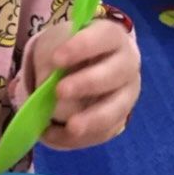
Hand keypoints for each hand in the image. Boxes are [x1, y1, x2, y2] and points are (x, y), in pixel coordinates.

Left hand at [31, 17, 139, 150]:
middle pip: (115, 74)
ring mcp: (127, 94)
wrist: (82, 65)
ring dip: (93, 118)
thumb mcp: (57, 44)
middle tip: (60, 90)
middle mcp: (127, 65)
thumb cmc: (71, 49)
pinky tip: (54, 134)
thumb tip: (46, 85)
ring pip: (117, 109)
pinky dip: (80, 137)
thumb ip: (52, 59)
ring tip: (70, 126)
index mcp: (113, 37)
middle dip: (87, 83)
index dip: (82, 47)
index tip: (56, 58)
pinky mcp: (119, 119)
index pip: (104, 37)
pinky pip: (104, 132)